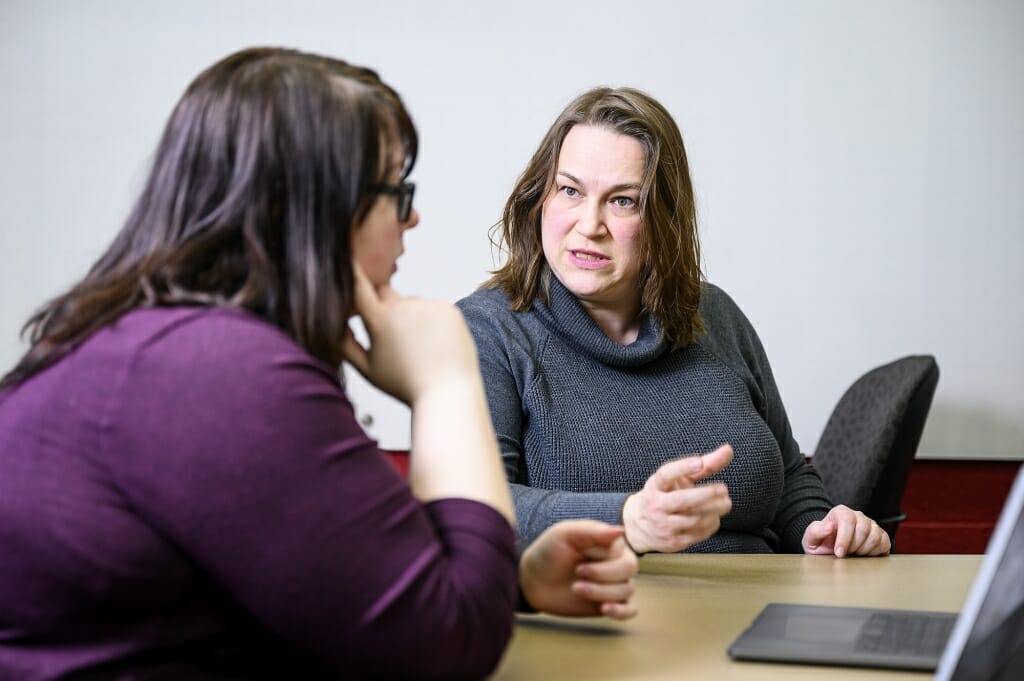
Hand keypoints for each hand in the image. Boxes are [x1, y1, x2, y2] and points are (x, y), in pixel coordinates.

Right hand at [342, 263, 479, 405]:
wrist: (449, 393)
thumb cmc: (406, 385)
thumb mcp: (367, 369)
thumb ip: (344, 344)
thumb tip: (333, 323)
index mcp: (380, 321)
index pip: (357, 284)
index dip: (349, 267)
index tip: (343, 250)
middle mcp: (403, 307)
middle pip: (384, 293)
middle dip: (382, 307)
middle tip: (391, 337)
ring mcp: (427, 305)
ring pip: (410, 304)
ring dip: (409, 319)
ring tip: (419, 351)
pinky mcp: (447, 307)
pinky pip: (431, 308)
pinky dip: (430, 322)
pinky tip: (434, 345)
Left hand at [519, 520, 638, 620]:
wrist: (534, 580)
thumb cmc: (550, 551)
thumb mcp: (564, 535)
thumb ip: (592, 532)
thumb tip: (620, 531)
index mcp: (609, 542)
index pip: (621, 550)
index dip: (602, 557)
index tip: (580, 557)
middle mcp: (617, 562)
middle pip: (629, 568)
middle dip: (603, 574)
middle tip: (578, 573)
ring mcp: (615, 584)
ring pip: (627, 590)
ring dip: (601, 592)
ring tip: (576, 589)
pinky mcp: (610, 603)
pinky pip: (630, 610)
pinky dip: (622, 611)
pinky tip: (605, 609)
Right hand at [620, 444, 732, 553]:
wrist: (638, 525)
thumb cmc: (665, 495)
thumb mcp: (678, 478)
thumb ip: (704, 465)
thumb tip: (729, 450)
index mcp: (655, 485)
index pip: (666, 474)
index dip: (682, 467)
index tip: (699, 462)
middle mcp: (656, 505)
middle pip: (681, 500)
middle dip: (705, 495)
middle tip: (723, 489)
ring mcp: (663, 525)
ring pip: (692, 519)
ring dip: (713, 511)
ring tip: (725, 503)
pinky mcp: (672, 541)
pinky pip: (696, 534)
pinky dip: (710, 525)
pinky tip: (716, 517)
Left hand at [802, 505, 890, 556]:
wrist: (830, 550)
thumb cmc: (821, 544)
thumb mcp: (811, 539)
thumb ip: (815, 531)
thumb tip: (828, 527)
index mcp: (841, 512)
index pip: (847, 520)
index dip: (844, 539)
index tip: (839, 553)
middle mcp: (858, 516)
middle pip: (863, 530)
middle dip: (853, 547)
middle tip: (845, 554)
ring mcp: (871, 525)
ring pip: (875, 537)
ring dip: (863, 551)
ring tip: (853, 554)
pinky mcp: (881, 535)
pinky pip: (885, 543)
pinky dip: (875, 552)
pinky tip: (864, 555)